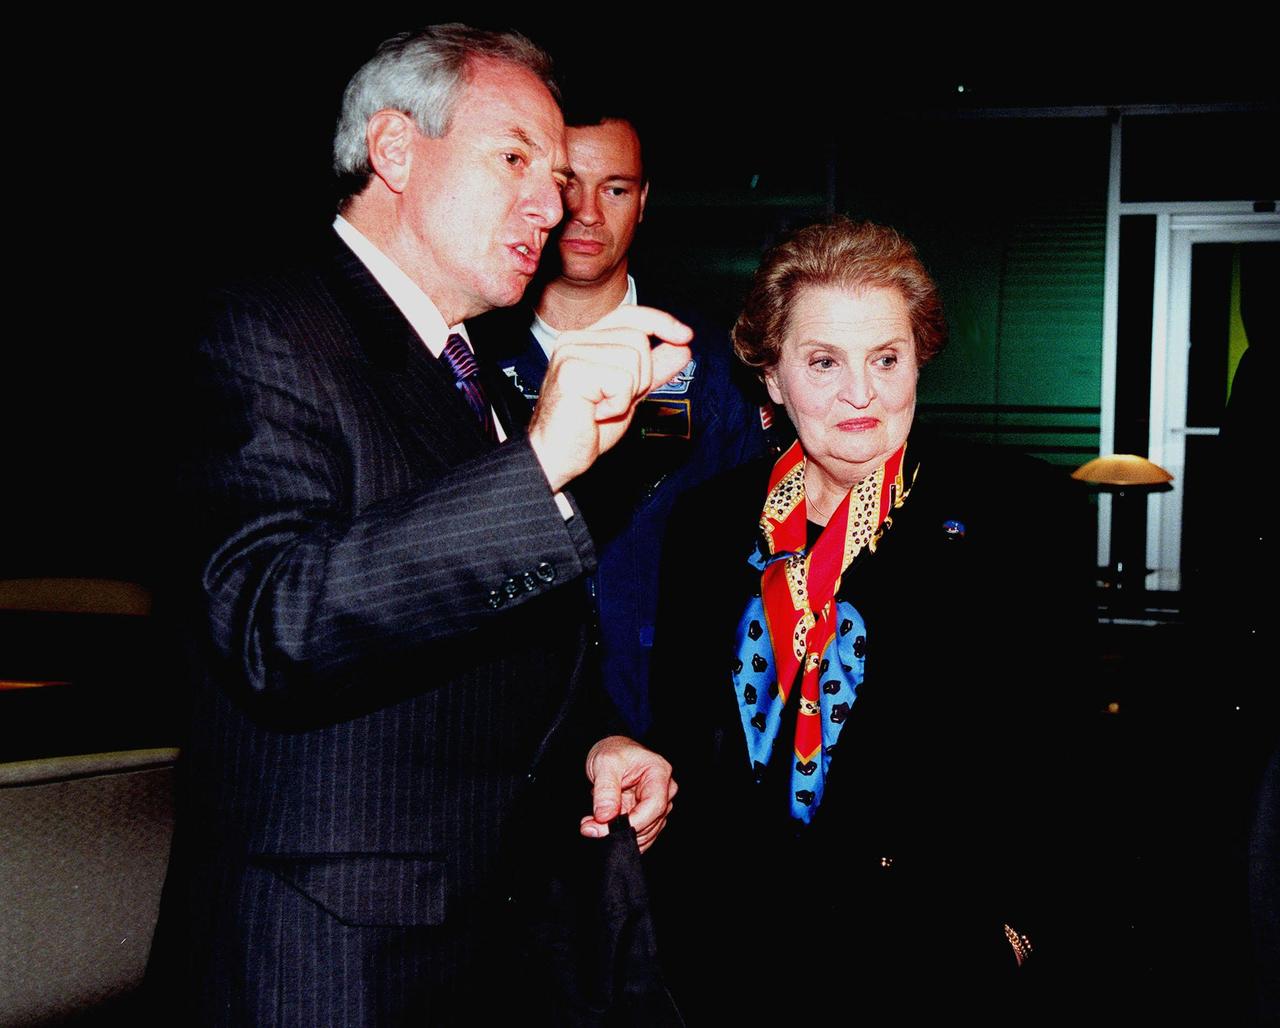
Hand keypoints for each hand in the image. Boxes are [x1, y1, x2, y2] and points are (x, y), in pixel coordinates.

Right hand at [528, 305, 692, 491]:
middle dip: (641, 377)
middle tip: (614, 401)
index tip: (685, 336)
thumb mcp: (630, 393)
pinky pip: (621, 380)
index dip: (661, 321)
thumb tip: (683, 346)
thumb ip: (654, 368)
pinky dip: (618, 404)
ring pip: (632, 358)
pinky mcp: (571, 371)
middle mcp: (575, 340)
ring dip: (628, 393)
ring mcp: (570, 352)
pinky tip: (595, 414)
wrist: (558, 457)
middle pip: (637, 338)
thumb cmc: (586, 428)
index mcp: (586, 340)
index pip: (630, 315)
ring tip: (602, 408)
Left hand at [580, 735, 676, 852]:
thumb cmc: (612, 751)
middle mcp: (664, 790)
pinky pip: (639, 834)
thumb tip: (606, 816)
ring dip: (618, 834)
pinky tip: (603, 827)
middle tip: (590, 827)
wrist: (610, 751)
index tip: (608, 828)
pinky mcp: (648, 815)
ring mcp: (657, 804)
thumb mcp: (604, 763)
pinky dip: (620, 835)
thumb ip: (605, 790)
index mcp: (659, 773)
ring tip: (592, 825)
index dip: (634, 821)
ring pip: (645, 832)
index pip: (655, 805)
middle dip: (621, 830)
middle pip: (651, 822)